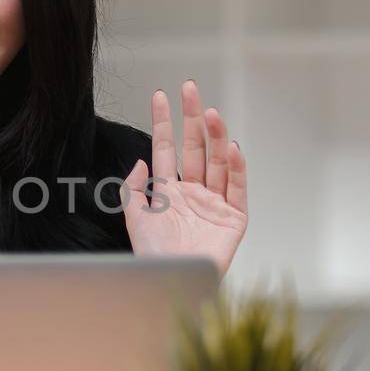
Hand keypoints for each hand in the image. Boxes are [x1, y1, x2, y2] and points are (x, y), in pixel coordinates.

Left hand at [122, 79, 247, 273]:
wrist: (172, 283)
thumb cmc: (152, 256)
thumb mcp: (134, 219)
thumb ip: (133, 189)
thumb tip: (140, 160)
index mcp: (169, 192)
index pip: (166, 148)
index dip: (163, 123)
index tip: (161, 96)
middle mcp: (193, 193)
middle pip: (195, 148)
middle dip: (192, 118)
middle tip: (190, 88)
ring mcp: (215, 204)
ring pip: (217, 162)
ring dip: (215, 135)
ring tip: (210, 112)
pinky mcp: (234, 218)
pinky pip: (237, 187)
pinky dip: (235, 167)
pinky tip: (230, 146)